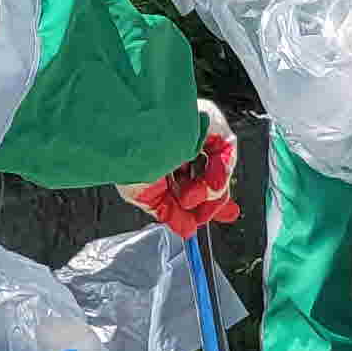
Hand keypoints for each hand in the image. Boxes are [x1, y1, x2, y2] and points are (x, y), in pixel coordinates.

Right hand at [119, 99, 241, 237]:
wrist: (130, 134)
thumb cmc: (127, 158)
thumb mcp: (145, 195)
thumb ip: (169, 212)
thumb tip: (187, 229)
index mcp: (161, 153)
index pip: (188, 179)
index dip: (201, 202)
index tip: (207, 218)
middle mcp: (179, 140)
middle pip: (206, 172)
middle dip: (213, 198)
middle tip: (205, 215)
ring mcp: (195, 130)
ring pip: (216, 165)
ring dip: (209, 190)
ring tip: (191, 198)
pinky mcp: (209, 121)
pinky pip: (224, 149)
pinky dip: (220, 171)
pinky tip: (209, 185)